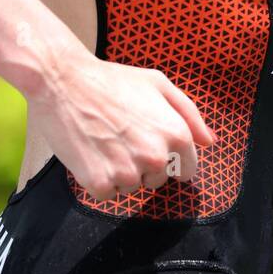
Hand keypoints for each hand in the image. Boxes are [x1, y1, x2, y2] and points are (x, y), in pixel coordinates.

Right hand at [26, 39, 217, 201]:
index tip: (153, 146)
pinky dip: (99, 179)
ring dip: (120, 171)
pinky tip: (90, 152)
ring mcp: (127, 172)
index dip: (172, 159)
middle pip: (159, 180)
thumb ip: (190, 114)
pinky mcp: (99, 183)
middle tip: (123, 136)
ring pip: (132, 187)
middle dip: (145, 164)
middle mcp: (156, 156)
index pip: (188, 170)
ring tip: (104, 140)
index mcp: (176, 133)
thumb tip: (210, 142)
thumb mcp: (158, 84)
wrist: (62, 81)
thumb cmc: (112, 80)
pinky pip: (107, 194)